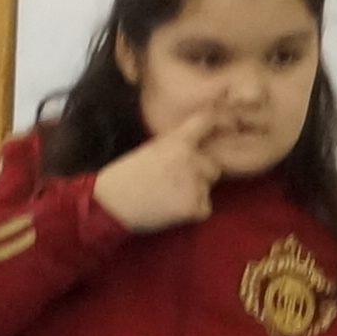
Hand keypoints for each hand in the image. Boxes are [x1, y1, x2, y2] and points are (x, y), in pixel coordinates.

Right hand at [91, 109, 225, 234]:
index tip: (225, 125)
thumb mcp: (151, 150)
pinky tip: (171, 210)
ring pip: (208, 188)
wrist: (110, 203)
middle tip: (175, 183)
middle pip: (213, 166)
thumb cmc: (125, 177)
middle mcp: (190, 159)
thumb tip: (198, 149)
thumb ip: (176, 147)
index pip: (205, 123)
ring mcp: (194, 183)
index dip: (216, 124)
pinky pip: (205, 209)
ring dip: (196, 193)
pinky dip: (192, 212)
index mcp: (177, 141)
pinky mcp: (195, 207)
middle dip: (201, 174)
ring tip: (168, 197)